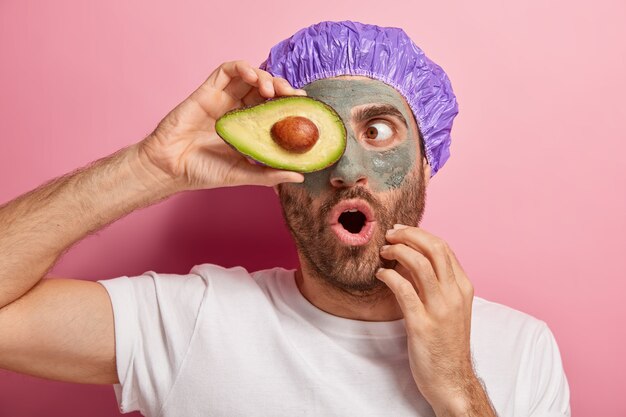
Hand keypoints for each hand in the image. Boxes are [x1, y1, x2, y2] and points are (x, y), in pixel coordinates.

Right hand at [137, 60, 305, 191]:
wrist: (171, 167)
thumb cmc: (204, 172)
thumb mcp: (244, 174)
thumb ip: (270, 173)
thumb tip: (300, 177)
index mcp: (248, 127)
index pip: (274, 108)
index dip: (290, 104)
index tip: (305, 107)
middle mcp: (238, 110)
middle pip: (266, 89)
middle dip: (282, 88)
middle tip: (293, 96)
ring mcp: (223, 99)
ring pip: (250, 77)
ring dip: (266, 77)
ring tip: (272, 90)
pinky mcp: (208, 90)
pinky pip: (228, 70)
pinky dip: (244, 67)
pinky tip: (254, 76)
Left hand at [376, 225, 495, 416]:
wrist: (451, 380)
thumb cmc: (446, 343)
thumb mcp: (449, 308)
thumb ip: (436, 284)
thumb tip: (412, 259)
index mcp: (463, 287)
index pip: (443, 247)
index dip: (420, 234)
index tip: (401, 230)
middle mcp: (455, 294)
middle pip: (434, 248)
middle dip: (409, 235)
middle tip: (390, 234)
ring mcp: (440, 309)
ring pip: (420, 264)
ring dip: (398, 251)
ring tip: (384, 252)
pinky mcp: (422, 324)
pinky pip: (404, 290)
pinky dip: (390, 276)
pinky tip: (381, 275)